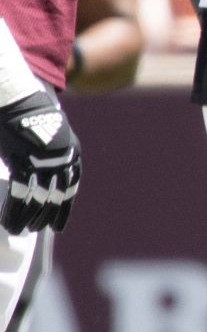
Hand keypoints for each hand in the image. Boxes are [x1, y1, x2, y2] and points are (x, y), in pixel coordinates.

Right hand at [0, 87, 78, 231]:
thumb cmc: (32, 116)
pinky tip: (9, 222)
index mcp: (72, 155)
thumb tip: (45, 171)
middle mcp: (62, 162)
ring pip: (37, 200)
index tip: (58, 225)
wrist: (21, 101)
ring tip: (20, 230)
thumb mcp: (53, 134)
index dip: (64, 209)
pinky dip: (14, 211)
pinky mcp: (24, 165)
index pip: (71, 189)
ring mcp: (44, 164)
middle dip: (44, 216)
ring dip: (28, 218)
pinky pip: (20, 195)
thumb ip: (53, 154)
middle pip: (55, 198)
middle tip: (35, 228)